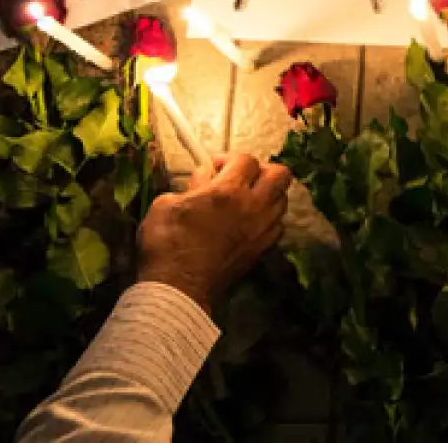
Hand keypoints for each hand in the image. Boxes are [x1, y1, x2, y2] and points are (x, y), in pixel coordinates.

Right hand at [137, 154, 291, 313]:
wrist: (179, 289)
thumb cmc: (167, 244)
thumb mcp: (165, 205)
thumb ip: (189, 188)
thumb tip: (203, 181)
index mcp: (230, 192)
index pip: (247, 160)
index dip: (229, 158)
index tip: (214, 166)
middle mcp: (254, 207)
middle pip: (280, 174)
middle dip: (262, 170)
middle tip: (240, 178)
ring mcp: (262, 230)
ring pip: (282, 200)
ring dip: (267, 195)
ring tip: (244, 201)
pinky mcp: (263, 250)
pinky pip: (277, 226)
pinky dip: (267, 219)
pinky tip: (248, 224)